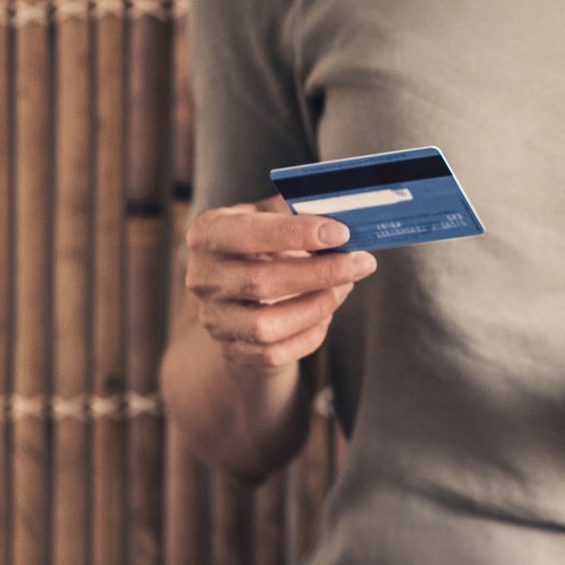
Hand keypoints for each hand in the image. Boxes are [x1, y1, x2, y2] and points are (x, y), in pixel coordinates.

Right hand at [184, 197, 374, 370]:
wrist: (241, 294)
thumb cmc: (263, 245)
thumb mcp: (270, 217)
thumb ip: (296, 212)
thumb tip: (341, 211)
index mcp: (208, 234)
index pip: (247, 233)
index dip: (295, 233)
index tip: (340, 232)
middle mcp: (203, 278)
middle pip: (260, 281)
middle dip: (320, 273)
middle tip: (361, 263)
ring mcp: (214, 318)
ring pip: (265, 325)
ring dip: (317, 306)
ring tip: (345, 287)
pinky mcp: (231, 350)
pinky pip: (274, 353)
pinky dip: (309, 335)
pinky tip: (326, 314)